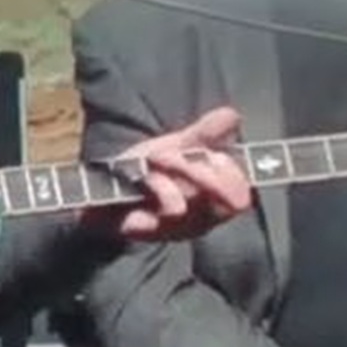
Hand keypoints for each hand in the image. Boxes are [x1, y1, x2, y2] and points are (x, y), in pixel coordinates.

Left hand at [82, 107, 251, 241]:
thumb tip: (232, 115)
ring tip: (155, 159)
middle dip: (202, 170)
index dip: (232, 174)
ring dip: (173, 172)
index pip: (240, 198)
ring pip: (189, 203)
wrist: (106, 186)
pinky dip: (156, 185)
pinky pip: (160, 211)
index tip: (214, 154)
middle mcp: (198, 221)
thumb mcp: (178, 147)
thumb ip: (206, 134)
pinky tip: (144, 176)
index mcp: (211, 203)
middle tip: (177, 152)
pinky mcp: (146, 231)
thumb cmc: (148, 169)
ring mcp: (173, 230)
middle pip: (221, 203)